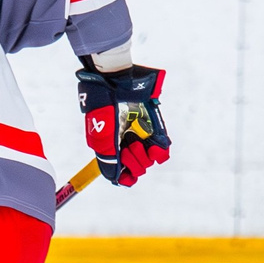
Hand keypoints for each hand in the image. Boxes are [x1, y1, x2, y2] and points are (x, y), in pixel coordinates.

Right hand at [77, 64, 169, 185]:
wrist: (117, 83)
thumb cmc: (104, 108)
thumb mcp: (102, 137)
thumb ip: (108, 159)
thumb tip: (114, 179)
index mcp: (111, 146)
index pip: (121, 170)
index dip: (126, 176)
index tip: (128, 177)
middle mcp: (126, 142)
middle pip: (135, 166)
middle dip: (133, 162)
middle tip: (128, 146)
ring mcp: (140, 135)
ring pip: (148, 160)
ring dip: (144, 156)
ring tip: (137, 141)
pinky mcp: (153, 127)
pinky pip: (161, 147)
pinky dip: (160, 152)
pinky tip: (156, 150)